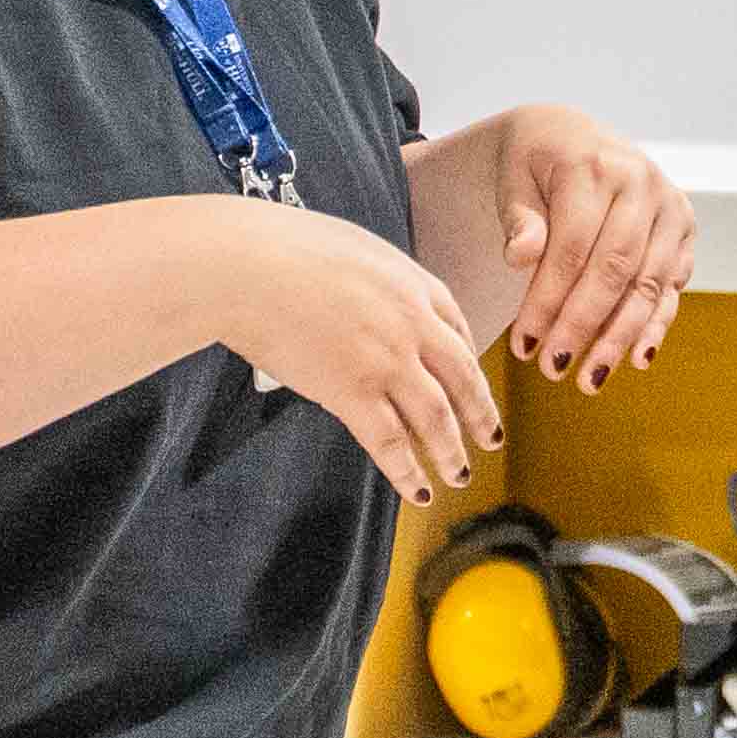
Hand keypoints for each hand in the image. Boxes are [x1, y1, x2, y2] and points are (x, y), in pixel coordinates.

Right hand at [200, 202, 503, 498]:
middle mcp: (413, 324)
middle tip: (490, 437)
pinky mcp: (352, 392)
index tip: (472, 384)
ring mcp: (386, 360)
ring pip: (436, 418)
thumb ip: (378, 282)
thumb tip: (373, 298)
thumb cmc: (283, 248)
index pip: (459, 330)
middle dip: (480, 413)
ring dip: (452, 452)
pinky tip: (418, 489)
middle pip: (462, 378)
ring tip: (460, 474)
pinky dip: (408, 472)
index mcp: (414, 283)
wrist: (246, 265)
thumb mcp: (354, 250)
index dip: (469, 364)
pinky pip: (391, 443)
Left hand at [413, 102, 696, 379]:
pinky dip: (656, 325)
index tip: (523, 346)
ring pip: (647, 283)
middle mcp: (642, 182)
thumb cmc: (535, 162)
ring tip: (591, 379)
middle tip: (554, 369)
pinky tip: (638, 359)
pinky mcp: (684, 228)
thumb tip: (519, 256)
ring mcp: (670, 206)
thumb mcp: (513, 180)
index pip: (572, 247)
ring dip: (620, 336)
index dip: (547, 301)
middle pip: (615, 269)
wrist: (573, 134)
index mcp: (596, 164)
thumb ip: (519, 218)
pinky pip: (671, 284)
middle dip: (584, 325)